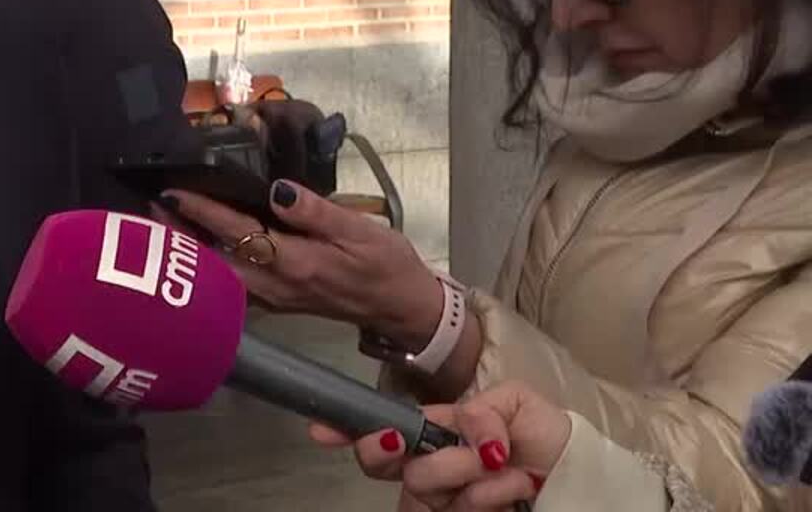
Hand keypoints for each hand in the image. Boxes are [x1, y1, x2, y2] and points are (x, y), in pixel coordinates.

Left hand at [155, 176, 440, 345]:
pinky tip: (197, 247)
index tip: (172, 191)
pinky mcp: (275, 301)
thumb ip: (315, 210)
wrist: (401, 307)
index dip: (202, 211)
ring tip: (164, 223)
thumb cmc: (384, 262)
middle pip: (214, 260)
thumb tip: (276, 189)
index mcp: (294, 262)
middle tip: (150, 207)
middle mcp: (275, 285)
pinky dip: (209, 264)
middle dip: (180, 235)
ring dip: (191, 249)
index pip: (237, 232)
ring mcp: (273, 298)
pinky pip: (232, 284)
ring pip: (219, 274)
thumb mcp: (360, 230)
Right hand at [309, 381, 568, 509]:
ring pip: (420, 493)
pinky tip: (514, 491)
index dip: (347, 429)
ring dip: (470, 479)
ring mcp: (444, 502)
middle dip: (430, 459)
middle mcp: (429, 469)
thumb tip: (463, 435)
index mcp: (433, 434)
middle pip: (385, 466)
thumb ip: (476, 410)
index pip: (380, 431)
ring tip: (512, 472)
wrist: (581, 480)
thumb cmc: (547, 438)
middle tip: (476, 455)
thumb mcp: (515, 402)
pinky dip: (486, 499)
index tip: (323, 430)